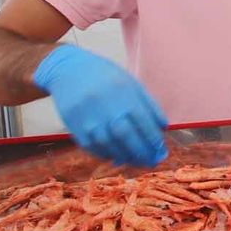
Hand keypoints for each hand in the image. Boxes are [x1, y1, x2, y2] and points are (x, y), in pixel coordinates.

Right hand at [33, 44, 167, 165]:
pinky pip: (92, 147)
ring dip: (126, 157)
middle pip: (127, 136)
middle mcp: (105, 106)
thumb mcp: (131, 83)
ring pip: (109, 145)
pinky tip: (117, 156)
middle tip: (153, 162)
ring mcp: (87, 117)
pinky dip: (106, 154)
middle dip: (142, 153)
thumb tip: (163, 128)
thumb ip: (149, 105)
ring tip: (138, 161)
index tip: (161, 150)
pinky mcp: (74, 126)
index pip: (143, 122)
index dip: (154, 139)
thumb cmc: (106, 76)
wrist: (67, 69)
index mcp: (123, 93)